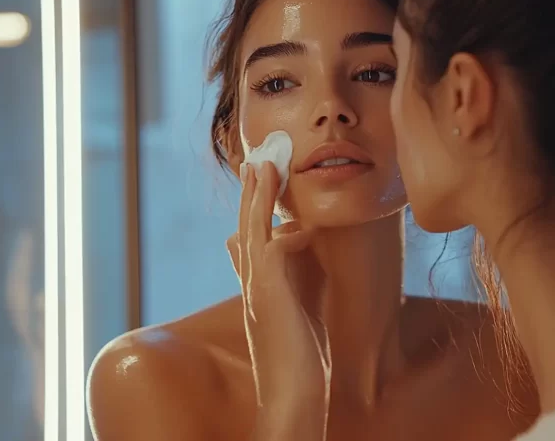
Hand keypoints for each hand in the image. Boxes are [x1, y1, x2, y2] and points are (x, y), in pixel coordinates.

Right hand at [229, 162, 328, 438]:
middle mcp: (250, 284)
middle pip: (246, 228)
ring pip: (249, 227)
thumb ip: (304, 279)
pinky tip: (289, 207)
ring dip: (257, 193)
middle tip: (257, 161)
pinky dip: (275, 219)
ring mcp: (254, 285)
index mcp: (258, 290)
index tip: (261, 187)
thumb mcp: (304, 310)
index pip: (249, 244)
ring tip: (264, 163)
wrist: (293, 394)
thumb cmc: (302, 360)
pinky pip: (265, 241)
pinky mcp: (264, 288)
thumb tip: (308, 248)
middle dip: (252, 194)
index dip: (254, 215)